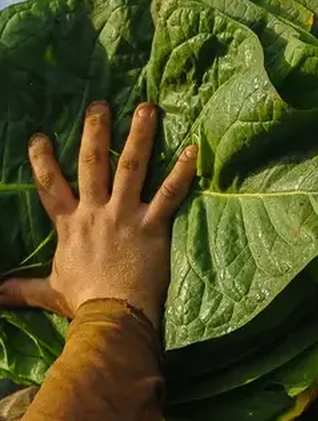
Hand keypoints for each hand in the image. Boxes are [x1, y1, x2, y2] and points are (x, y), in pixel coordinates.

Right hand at [0, 101, 197, 329]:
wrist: (112, 315)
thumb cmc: (83, 304)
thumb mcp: (48, 291)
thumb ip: (20, 288)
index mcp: (71, 226)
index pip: (50, 186)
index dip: (42, 160)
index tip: (39, 137)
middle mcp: (96, 213)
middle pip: (92, 164)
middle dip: (95, 132)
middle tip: (100, 105)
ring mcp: (125, 216)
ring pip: (131, 167)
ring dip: (139, 136)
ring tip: (147, 108)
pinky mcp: (152, 226)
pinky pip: (169, 194)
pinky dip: (182, 172)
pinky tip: (192, 149)